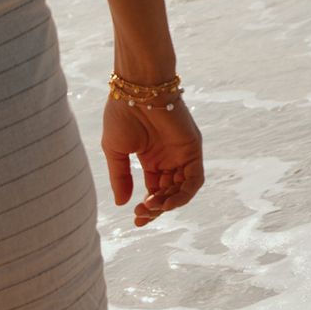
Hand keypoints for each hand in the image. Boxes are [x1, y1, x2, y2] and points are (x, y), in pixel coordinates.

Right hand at [102, 89, 203, 226]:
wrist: (136, 90)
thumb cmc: (122, 114)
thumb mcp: (115, 151)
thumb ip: (120, 177)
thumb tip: (121, 203)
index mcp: (152, 158)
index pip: (154, 190)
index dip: (147, 208)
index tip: (135, 219)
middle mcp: (169, 158)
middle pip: (168, 193)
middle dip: (155, 208)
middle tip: (140, 213)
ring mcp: (182, 154)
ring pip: (182, 190)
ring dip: (168, 203)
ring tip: (151, 207)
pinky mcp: (193, 150)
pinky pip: (194, 180)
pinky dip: (183, 194)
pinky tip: (167, 201)